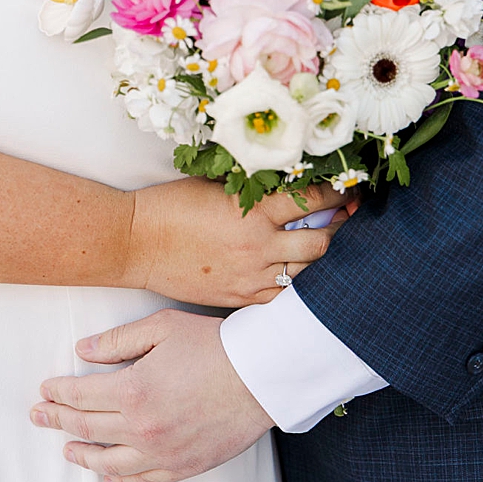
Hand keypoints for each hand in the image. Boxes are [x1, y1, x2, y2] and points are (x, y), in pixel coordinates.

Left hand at [31, 309, 273, 481]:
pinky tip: (108, 474)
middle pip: (85, 427)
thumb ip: (120, 339)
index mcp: (133, 390)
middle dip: (56, 420)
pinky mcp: (181, 466)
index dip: (57, 392)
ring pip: (106, 461)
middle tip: (41, 416)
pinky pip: (140, 480)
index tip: (46, 390)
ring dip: (81, 454)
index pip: (80, 396)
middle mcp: (141, 427)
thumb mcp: (165, 328)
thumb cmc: (219, 347)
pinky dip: (118, 479)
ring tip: (68, 448)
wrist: (263, 374)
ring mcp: (160, 451)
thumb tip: (84, 350)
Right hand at [126, 177, 353, 307]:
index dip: (338, 193)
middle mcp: (257, 247)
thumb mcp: (219, 186)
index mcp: (254, 211)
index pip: (314, 200)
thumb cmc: (172, 205)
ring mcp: (248, 277)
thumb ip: (258, 188)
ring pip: (306, 273)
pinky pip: (281, 297)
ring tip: (328, 244)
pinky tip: (302, 274)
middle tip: (346, 218)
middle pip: (321, 243)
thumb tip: (296, 184)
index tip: (349, 188)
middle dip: (340, 228)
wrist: (133, 243)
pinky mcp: (236, 297)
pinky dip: (297, 285)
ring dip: (322, 258)